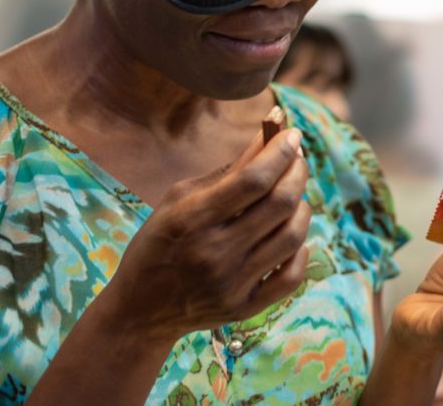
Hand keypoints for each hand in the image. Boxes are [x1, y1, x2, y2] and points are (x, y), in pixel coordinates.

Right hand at [102, 126, 311, 340]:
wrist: (140, 310)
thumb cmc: (161, 241)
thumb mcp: (181, 198)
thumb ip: (230, 169)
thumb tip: (271, 132)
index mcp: (192, 219)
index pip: (253, 179)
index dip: (280, 152)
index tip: (293, 135)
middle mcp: (214, 253)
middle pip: (279, 204)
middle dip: (297, 172)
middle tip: (297, 160)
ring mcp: (231, 285)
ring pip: (292, 237)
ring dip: (302, 207)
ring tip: (293, 195)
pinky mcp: (244, 309)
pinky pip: (292, 276)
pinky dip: (301, 250)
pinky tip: (292, 237)